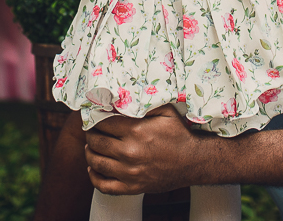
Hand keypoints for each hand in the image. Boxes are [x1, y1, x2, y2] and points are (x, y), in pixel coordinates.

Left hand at [85, 105, 205, 194]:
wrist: (193, 162)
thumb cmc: (179, 135)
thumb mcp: (166, 111)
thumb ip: (145, 102)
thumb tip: (124, 95)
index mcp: (136, 131)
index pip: (103, 123)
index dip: (95, 117)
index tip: (94, 115)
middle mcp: (129, 153)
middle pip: (96, 141)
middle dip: (90, 133)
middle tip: (91, 129)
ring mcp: (129, 173)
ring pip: (96, 162)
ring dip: (89, 152)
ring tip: (91, 146)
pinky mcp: (132, 187)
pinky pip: (104, 185)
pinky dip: (94, 177)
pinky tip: (93, 168)